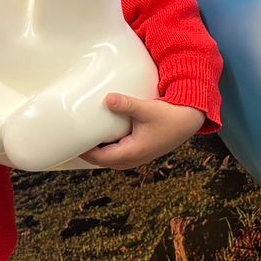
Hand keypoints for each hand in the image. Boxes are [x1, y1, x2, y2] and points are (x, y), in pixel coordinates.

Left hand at [80, 93, 205, 168]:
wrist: (188, 122)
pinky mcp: (140, 152)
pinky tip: (103, 135)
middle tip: (74, 135)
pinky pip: (117, 154)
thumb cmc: (169, 117)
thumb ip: (126, 104)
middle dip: (87, 151)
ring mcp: (137, 158)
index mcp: (131, 152)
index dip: (82, 150)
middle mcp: (132, 159)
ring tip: (85, 135)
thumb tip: (108, 98)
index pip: (98, 158)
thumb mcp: (147, 109)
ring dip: (98, 150)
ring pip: (109, 159)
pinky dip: (108, 148)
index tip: (71, 138)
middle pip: (101, 161)